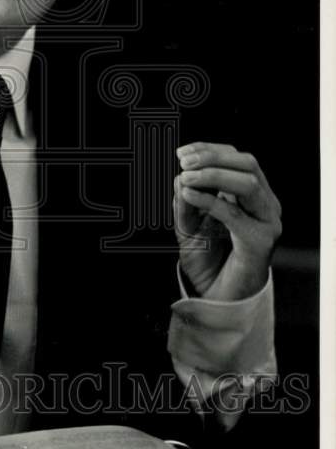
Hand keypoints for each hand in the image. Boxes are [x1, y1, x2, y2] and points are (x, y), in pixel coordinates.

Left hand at [173, 142, 281, 300]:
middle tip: (184, 161)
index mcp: (251, 196)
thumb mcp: (189, 223)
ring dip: (213, 175)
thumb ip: (187, 200)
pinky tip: (190, 196)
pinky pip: (235, 214)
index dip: (209, 150)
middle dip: (213, 157)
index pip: (236, 159)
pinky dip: (210, 201)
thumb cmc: (208, 261)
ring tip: (187, 177)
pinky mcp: (259, 243)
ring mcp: (266, 223)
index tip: (182, 152)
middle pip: (248, 164)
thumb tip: (182, 175)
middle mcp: (264, 205)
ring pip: (248, 183)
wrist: (217, 298)